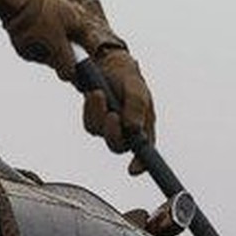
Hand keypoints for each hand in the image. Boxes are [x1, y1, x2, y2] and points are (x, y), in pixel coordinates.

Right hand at [0, 0, 85, 78]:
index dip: (76, 69)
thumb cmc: (48, 9)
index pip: (69, 74)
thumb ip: (84, 36)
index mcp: (58, 52)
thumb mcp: (74, 18)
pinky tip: (37, 28)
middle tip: (64, 35)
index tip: (79, 60)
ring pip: (45, 57)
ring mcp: (29, 55)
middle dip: (62, 52)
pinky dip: (37, 44)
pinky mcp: (19, 50)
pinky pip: (33, 51)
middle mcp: (43, 57)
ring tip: (49, 27)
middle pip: (57, 64)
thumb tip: (92, 48)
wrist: (19, 2)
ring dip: (49, 47)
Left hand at [81, 45, 154, 169]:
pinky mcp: (95, 121)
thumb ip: (136, 106)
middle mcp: (128, 131)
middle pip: (118, 146)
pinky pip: (89, 123)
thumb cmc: (127, 78)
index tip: (133, 170)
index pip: (146, 151)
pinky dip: (90, 109)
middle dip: (112, 133)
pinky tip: (94, 94)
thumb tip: (133, 129)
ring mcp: (110, 127)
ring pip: (100, 133)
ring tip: (99, 93)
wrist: (108, 66)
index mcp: (145, 126)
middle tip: (111, 115)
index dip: (141, 164)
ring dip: (98, 114)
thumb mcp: (136, 87)